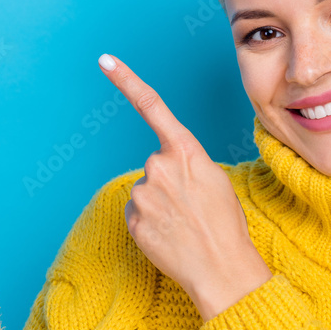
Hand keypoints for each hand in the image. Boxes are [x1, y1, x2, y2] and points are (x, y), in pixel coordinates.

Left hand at [97, 53, 271, 322]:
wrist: (222, 270)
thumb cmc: (226, 225)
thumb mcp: (215, 179)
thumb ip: (187, 164)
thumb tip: (164, 172)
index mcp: (186, 151)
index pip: (151, 106)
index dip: (126, 80)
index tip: (104, 60)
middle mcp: (159, 166)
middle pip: (154, 165)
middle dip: (169, 182)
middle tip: (193, 206)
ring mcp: (144, 194)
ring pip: (145, 192)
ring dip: (159, 205)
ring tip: (184, 224)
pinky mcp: (133, 220)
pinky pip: (137, 215)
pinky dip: (150, 224)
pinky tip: (170, 236)